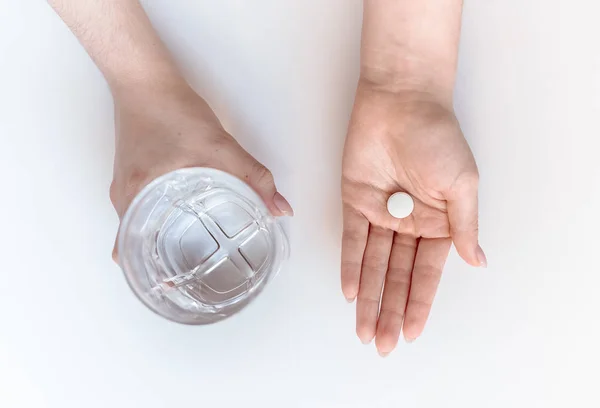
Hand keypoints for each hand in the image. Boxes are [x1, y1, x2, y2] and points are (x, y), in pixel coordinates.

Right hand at [109, 81, 292, 259]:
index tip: (171, 286)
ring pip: (135, 228)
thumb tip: (280, 209)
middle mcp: (124, 196)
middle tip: (184, 277)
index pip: (131, 249)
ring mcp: (123, 186)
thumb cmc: (174, 110)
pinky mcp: (128, 175)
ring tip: (183, 256)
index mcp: (138, 195)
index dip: (149, 274)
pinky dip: (153, 223)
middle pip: (133, 243)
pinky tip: (177, 222)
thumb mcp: (221, 145)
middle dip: (156, 264)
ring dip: (155, 243)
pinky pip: (138, 210)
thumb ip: (254, 177)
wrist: (145, 80)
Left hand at [341, 82, 485, 354]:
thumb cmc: (438, 137)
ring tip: (364, 330)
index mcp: (439, 223)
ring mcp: (381, 214)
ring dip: (369, 297)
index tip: (412, 333)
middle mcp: (409, 224)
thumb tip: (478, 262)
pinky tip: (351, 292)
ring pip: (374, 265)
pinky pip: (353, 240)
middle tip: (381, 344)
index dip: (419, 304)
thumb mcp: (462, 185)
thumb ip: (465, 226)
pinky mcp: (355, 202)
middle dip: (390, 310)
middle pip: (397, 276)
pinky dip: (351, 266)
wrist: (402, 102)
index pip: (426, 273)